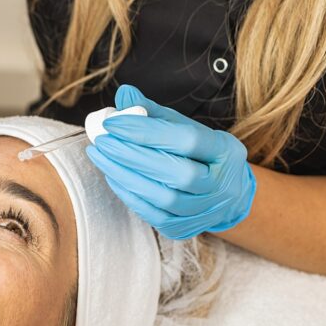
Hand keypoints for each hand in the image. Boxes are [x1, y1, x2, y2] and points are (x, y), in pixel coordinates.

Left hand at [84, 84, 256, 239]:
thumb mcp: (184, 127)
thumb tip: (124, 95)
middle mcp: (221, 185)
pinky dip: (129, 195)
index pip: (187, 140)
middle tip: (101, 141)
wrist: (225, 193)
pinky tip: (112, 176)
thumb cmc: (198, 154)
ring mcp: (205, 211)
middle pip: (177, 173)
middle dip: (132, 156)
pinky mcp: (186, 229)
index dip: (147, 131)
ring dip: (125, 176)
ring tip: (99, 156)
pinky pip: (154, 215)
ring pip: (164, 198)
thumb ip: (154, 112)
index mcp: (225, 151)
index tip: (113, 122)